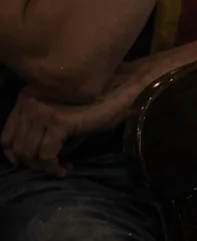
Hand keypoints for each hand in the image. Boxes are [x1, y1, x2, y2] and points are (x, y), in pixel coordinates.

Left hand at [1, 85, 133, 175]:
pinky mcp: (59, 121)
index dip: (15, 156)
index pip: (5, 137)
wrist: (120, 92)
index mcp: (25, 98)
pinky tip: (65, 169)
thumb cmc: (93, 103)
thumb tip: (31, 158)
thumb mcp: (59, 114)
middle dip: (32, 164)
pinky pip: (47, 154)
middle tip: (51, 168)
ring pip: (29, 153)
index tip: (30, 165)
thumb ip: (40, 129)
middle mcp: (29, 103)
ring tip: (60, 169)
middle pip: (16, 147)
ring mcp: (42, 111)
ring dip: (43, 167)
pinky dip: (53, 167)